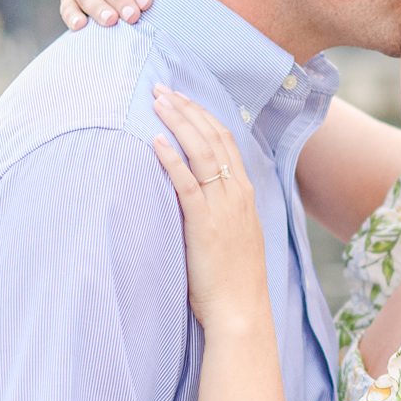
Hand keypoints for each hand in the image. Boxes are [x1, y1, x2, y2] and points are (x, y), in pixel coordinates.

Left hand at [150, 88, 269, 327]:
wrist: (241, 311)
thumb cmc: (232, 282)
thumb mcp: (232, 237)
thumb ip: (218, 212)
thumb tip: (195, 198)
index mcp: (245, 195)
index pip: (226, 141)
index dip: (203, 116)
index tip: (182, 98)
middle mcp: (237, 194)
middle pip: (214, 137)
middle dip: (187, 109)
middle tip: (163, 88)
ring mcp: (223, 207)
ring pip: (202, 152)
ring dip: (178, 123)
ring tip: (157, 102)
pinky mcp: (204, 223)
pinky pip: (187, 183)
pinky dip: (172, 159)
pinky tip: (156, 141)